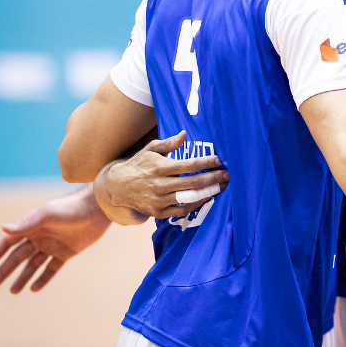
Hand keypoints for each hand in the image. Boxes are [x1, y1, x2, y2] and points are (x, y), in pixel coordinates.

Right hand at [0, 186, 110, 292]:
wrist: (97, 209)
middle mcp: (39, 237)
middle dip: (4, 271)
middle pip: (17, 257)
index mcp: (31, 227)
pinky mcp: (67, 252)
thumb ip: (26, 224)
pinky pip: (52, 268)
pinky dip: (43, 278)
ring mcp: (52, 246)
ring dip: (22, 278)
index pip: (8, 243)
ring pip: (33, 265)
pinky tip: (33, 289)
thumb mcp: (47, 215)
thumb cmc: (70, 208)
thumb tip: (3, 228)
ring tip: (12, 291)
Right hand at [103, 130, 227, 218]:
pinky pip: (182, 210)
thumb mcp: (150, 149)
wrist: (118, 187)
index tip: (220, 160)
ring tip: (221, 186)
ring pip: (190, 198)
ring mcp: (159, 200)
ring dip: (208, 192)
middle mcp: (160, 184)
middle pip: (193, 183)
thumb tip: (185, 134)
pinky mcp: (158, 212)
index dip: (207, 162)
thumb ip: (169, 143)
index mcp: (160, 167)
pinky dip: (196, 204)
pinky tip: (207, 197)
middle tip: (227, 174)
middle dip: (213, 178)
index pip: (189, 165)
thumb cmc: (139, 164)